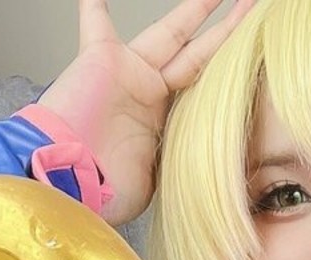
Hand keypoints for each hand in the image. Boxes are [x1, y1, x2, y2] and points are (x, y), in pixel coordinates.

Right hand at [37, 0, 254, 224]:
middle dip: (224, 33)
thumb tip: (200, 168)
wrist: (62, 181)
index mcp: (162, 124)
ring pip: (174, 33)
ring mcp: (130, 74)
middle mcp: (150, 95)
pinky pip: (97, 21)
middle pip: (198, 57)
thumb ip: (175, 162)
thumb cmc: (99, 190)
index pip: (198, 95)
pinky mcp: (105, 58)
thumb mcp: (154, 183)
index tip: (243, 69)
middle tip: (249, 8)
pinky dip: (93, 5)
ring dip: (197, 9)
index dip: (221, 82)